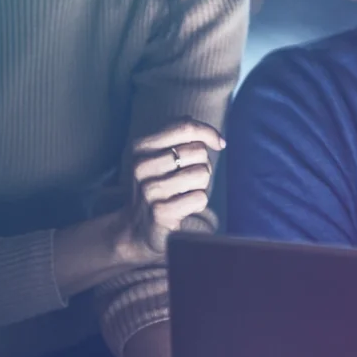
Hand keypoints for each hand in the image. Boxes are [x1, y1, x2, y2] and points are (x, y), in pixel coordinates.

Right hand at [118, 118, 224, 260]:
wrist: (136, 229)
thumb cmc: (159, 186)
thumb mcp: (162, 156)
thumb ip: (184, 137)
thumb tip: (220, 141)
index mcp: (141, 147)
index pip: (185, 127)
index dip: (208, 133)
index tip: (220, 143)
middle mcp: (141, 166)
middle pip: (198, 151)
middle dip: (203, 164)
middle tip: (188, 179)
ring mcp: (149, 190)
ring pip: (202, 173)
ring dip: (201, 185)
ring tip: (184, 193)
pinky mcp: (160, 213)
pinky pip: (200, 197)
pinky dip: (199, 203)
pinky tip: (183, 208)